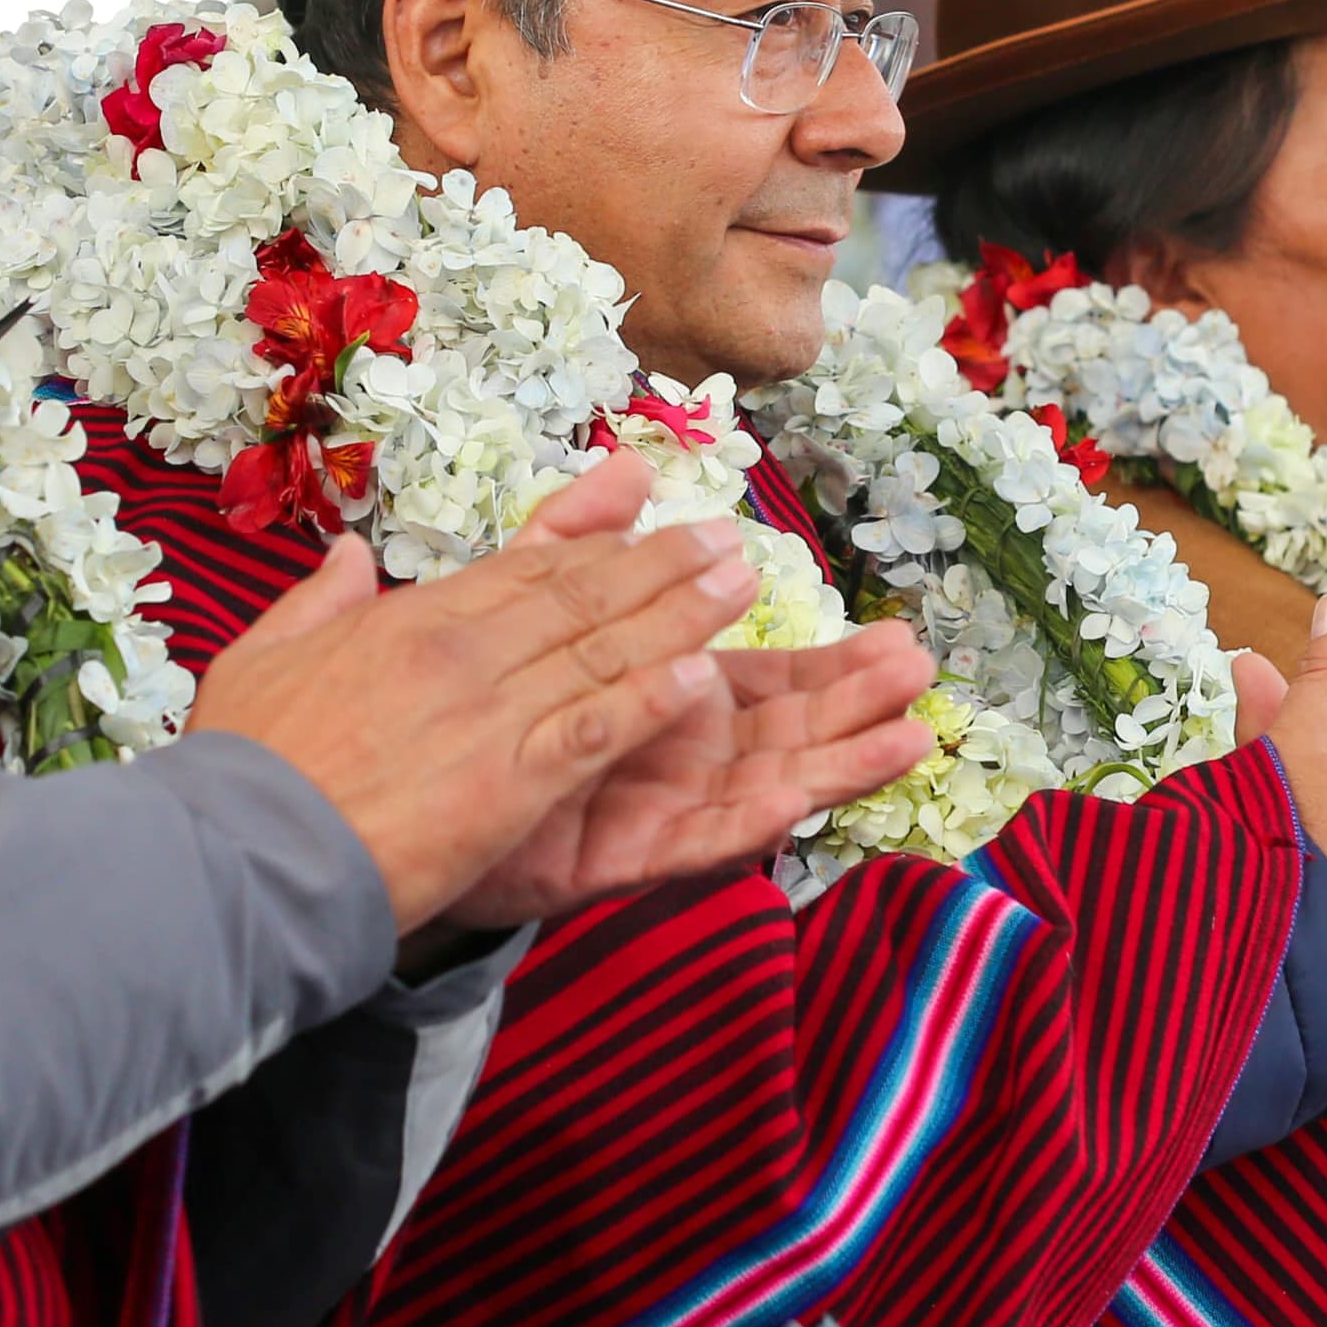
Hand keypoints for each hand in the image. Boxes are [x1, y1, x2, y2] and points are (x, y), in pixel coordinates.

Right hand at [190, 456, 792, 933]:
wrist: (240, 853)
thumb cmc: (244, 766)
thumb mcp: (262, 656)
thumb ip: (317, 602)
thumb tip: (348, 558)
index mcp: (409, 621)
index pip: (523, 572)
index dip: (597, 548)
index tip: (649, 523)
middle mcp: (460, 653)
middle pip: (580, 597)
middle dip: (662, 566)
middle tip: (727, 538)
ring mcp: (489, 715)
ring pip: (602, 651)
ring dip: (680, 615)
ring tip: (741, 584)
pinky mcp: (508, 783)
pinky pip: (595, 730)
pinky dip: (648, 700)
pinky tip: (700, 677)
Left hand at [446, 553, 935, 929]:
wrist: (405, 806)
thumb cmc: (477, 712)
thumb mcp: (527, 606)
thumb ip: (578, 542)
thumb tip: (632, 466)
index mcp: (669, 702)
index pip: (767, 683)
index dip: (830, 665)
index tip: (897, 634)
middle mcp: (677, 759)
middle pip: (784, 733)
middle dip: (854, 705)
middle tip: (921, 674)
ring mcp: (655, 811)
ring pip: (760, 786)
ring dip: (832, 763)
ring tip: (907, 737)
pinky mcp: (617, 859)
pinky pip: (687, 844)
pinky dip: (740, 824)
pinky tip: (789, 799)